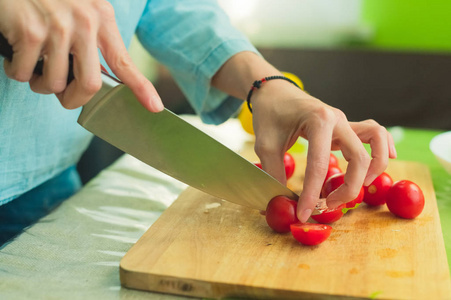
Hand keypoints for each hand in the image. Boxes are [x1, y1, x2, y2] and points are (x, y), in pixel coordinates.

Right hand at [0, 0, 162, 111]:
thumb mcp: (80, 8)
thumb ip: (93, 38)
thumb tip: (95, 78)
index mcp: (102, 17)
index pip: (124, 61)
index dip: (141, 88)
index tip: (155, 106)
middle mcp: (84, 22)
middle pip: (90, 85)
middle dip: (74, 99)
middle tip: (62, 95)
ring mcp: (57, 27)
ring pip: (54, 83)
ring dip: (40, 84)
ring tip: (34, 67)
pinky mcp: (30, 31)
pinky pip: (24, 74)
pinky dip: (17, 72)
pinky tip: (16, 55)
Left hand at [251, 80, 395, 221]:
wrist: (274, 91)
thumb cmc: (269, 114)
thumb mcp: (264, 144)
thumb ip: (274, 173)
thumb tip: (281, 203)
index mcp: (317, 120)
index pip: (319, 164)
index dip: (312, 194)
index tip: (304, 214)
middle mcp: (337, 119)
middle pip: (359, 157)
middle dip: (348, 187)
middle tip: (328, 205)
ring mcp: (345, 121)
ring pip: (377, 141)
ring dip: (373, 168)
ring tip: (358, 187)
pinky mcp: (346, 126)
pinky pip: (375, 134)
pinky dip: (383, 148)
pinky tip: (387, 160)